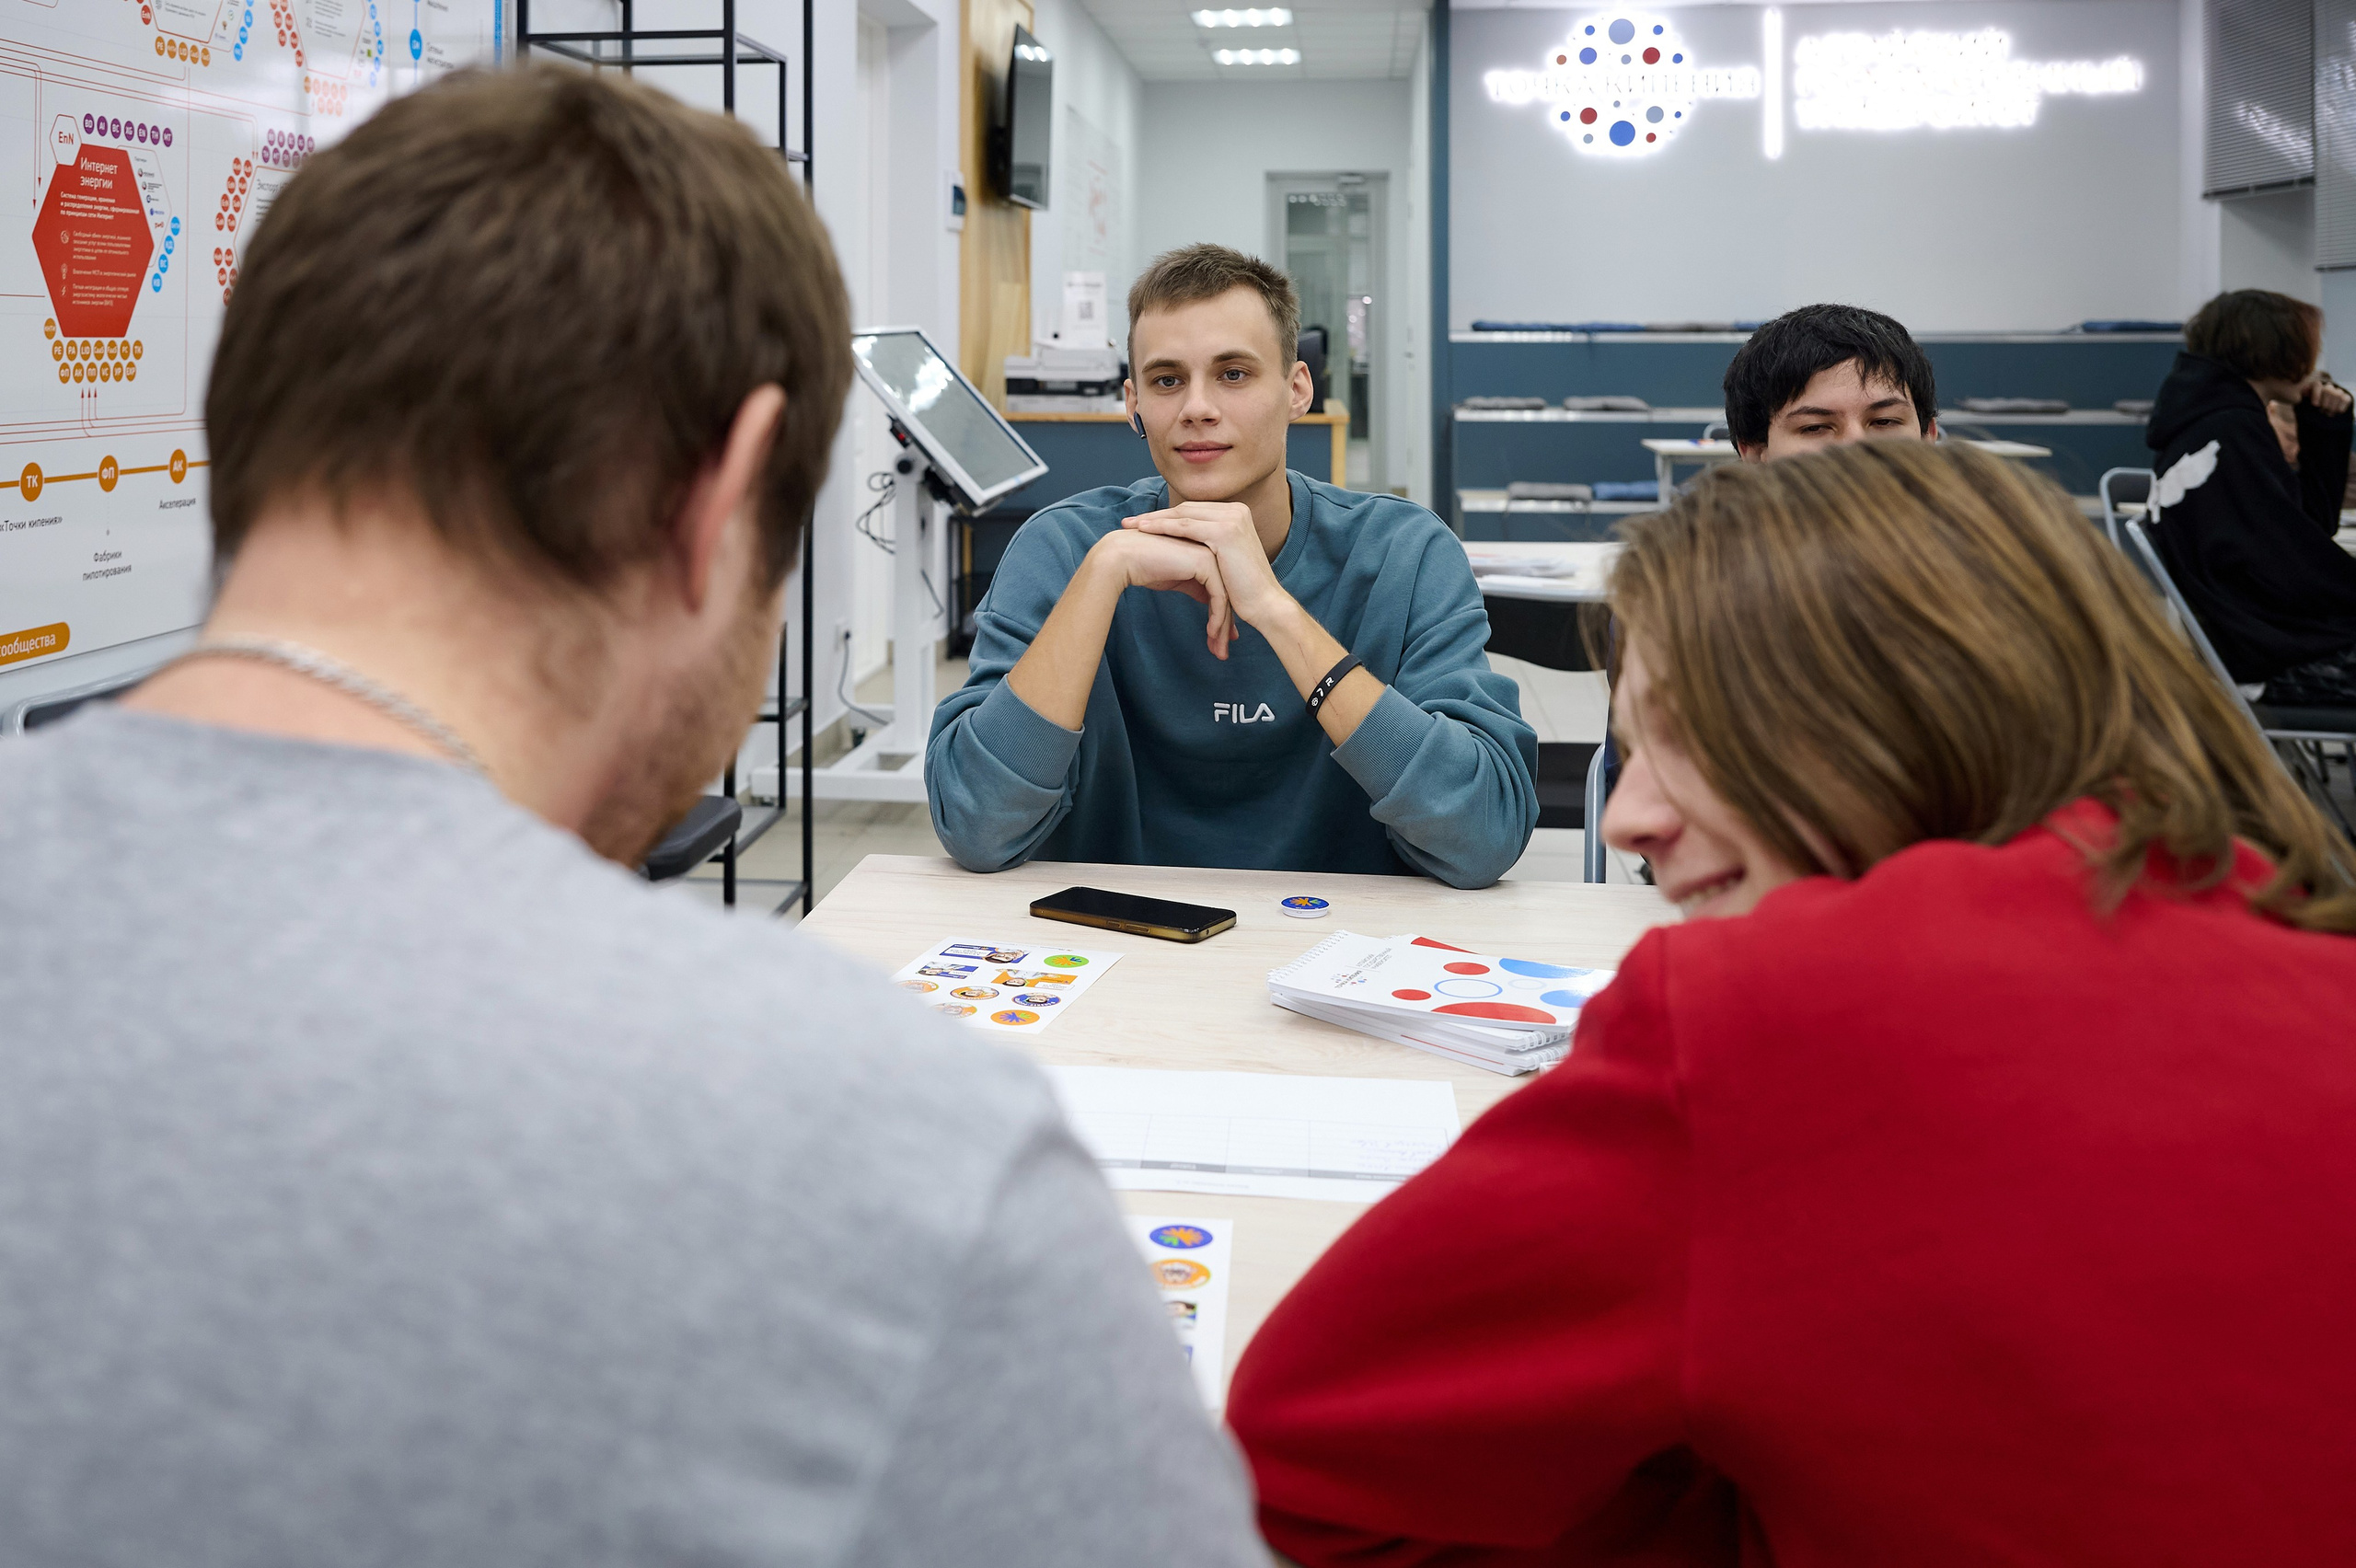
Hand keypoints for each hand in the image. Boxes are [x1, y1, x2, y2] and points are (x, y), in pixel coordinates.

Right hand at [1086, 527, 1237, 658]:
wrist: (1123, 556)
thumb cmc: (1144, 567)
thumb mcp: (1178, 580)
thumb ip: (1197, 588)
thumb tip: (1213, 606)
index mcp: (1207, 553)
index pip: (1222, 590)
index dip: (1221, 618)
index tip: (1219, 641)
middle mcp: (1213, 552)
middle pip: (1227, 595)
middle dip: (1225, 627)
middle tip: (1222, 652)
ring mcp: (1211, 555)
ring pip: (1226, 598)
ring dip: (1222, 628)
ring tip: (1219, 651)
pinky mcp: (1206, 563)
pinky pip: (1219, 596)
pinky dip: (1217, 619)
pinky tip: (1210, 634)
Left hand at [1120, 501, 1296, 632]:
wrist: (1266, 604)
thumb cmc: (1245, 590)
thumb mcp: (1224, 561)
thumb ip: (1208, 547)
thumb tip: (1181, 548)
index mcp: (1236, 514)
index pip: (1193, 511)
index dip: (1166, 516)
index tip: (1142, 524)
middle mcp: (1236, 510)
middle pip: (1186, 509)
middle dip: (1155, 516)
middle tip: (1129, 522)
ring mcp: (1231, 518)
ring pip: (1182, 515)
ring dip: (1153, 520)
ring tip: (1130, 527)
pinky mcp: (1225, 531)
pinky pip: (1185, 526)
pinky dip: (1162, 527)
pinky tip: (1144, 531)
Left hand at [2304, 373, 2353, 416]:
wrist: (2320, 416)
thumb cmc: (2309, 410)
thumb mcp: (2302, 406)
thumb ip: (2300, 400)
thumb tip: (2299, 397)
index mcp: (2315, 387)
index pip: (2317, 385)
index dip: (2316, 394)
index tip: (2315, 405)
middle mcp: (2326, 386)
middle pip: (2328, 390)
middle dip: (2325, 403)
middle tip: (2321, 411)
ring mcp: (2337, 391)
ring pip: (2337, 395)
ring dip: (2331, 407)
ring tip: (2327, 413)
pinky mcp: (2345, 397)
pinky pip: (2345, 399)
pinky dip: (2340, 407)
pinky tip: (2337, 411)